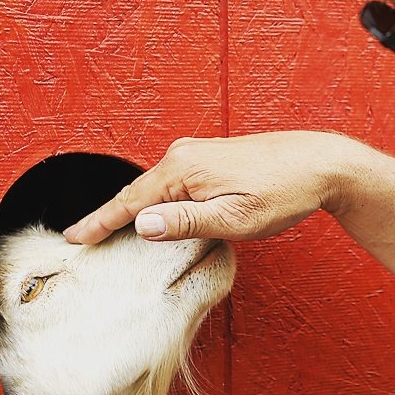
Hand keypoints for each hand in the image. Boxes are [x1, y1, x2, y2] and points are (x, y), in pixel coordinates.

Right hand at [63, 131, 358, 243]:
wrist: (320, 163)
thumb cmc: (283, 191)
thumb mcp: (234, 218)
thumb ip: (186, 223)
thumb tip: (142, 224)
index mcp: (183, 169)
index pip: (130, 202)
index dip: (99, 222)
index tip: (74, 238)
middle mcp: (183, 155)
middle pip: (135, 193)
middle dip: (107, 216)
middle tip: (81, 239)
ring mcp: (195, 154)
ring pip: (152, 188)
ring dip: (130, 209)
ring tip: (105, 231)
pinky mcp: (207, 158)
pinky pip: (169, 183)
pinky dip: (153, 200)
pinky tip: (150, 216)